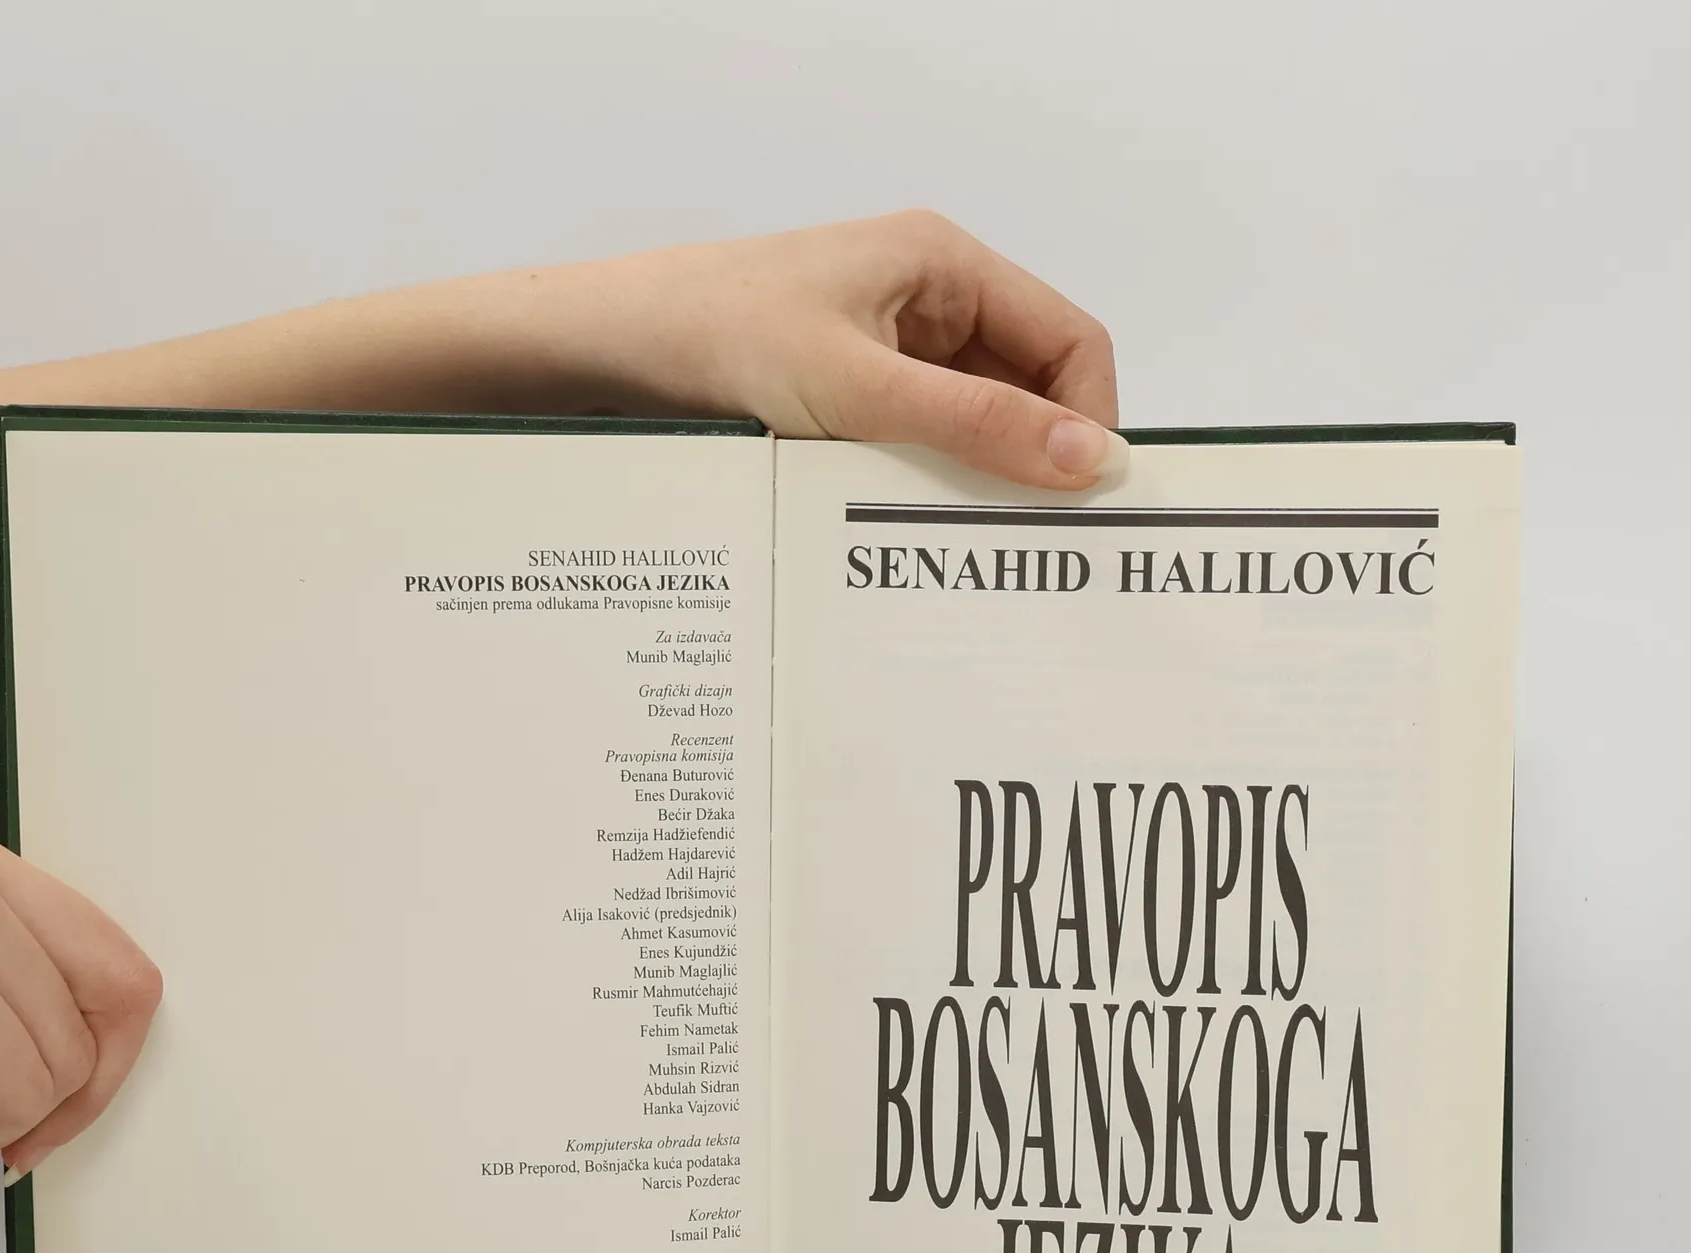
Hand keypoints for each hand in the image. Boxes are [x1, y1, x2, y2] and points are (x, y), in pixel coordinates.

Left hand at [519, 210, 1123, 488]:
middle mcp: (925, 302)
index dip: (1088, 420)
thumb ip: (975, 425)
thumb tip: (1088, 460)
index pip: (1069, 342)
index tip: (1078, 502)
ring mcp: (883, 351)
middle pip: (1026, 389)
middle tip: (1032, 544)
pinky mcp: (844, 399)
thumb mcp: (858, 389)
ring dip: (971, 481)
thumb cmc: (716, 337)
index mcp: (944, 265)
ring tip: (968, 548)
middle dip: (1033, 460)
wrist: (601, 353)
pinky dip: (919, 488)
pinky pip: (913, 447)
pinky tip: (908, 535)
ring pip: (968, 427)